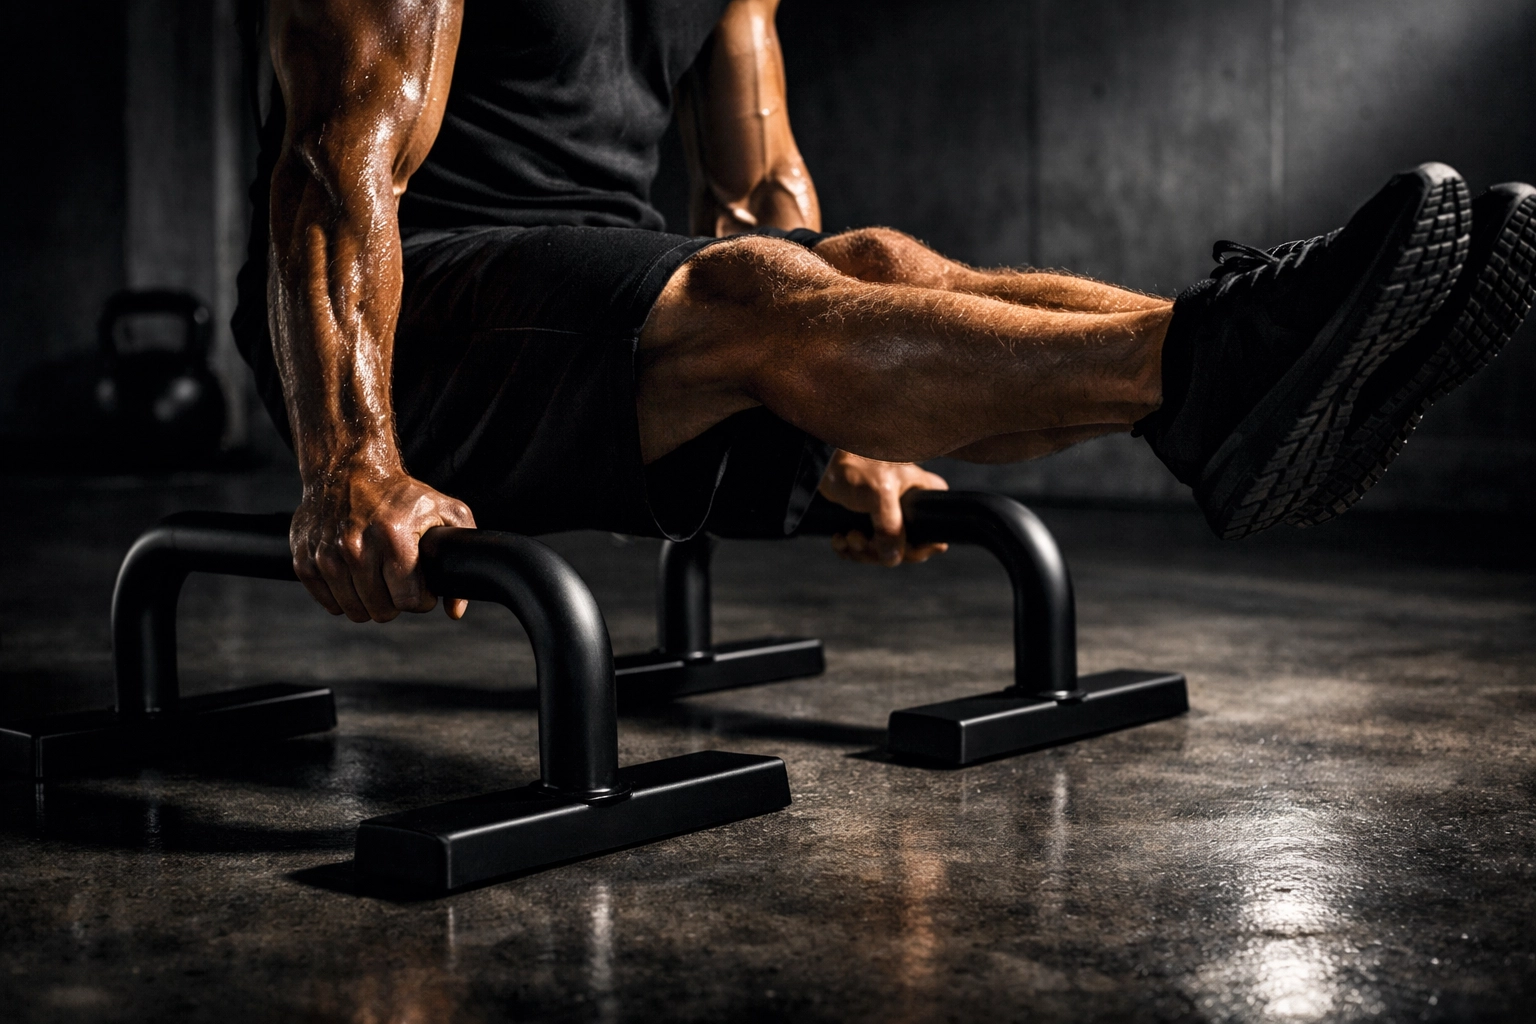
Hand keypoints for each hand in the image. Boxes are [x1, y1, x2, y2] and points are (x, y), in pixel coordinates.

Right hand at [291, 465, 476, 622]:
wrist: (349, 468)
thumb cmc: (400, 494)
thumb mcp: (446, 511)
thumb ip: (463, 551)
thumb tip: (455, 609)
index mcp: (392, 536)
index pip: (408, 601)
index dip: (420, 600)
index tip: (420, 588)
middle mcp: (355, 547)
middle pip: (381, 611)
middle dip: (395, 601)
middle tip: (398, 580)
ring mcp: (326, 555)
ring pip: (355, 611)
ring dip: (369, 601)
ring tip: (377, 576)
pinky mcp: (305, 560)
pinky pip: (329, 603)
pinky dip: (344, 596)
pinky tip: (354, 575)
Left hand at [817, 451, 948, 565]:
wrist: (826, 462)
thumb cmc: (858, 467)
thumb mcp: (880, 494)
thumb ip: (891, 528)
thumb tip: (893, 559)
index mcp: (925, 495)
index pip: (935, 534)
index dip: (917, 550)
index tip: (897, 550)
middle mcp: (911, 509)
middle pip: (906, 550)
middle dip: (882, 552)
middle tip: (862, 540)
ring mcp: (889, 518)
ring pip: (883, 552)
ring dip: (862, 550)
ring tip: (848, 535)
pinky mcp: (868, 523)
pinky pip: (864, 548)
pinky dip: (850, 548)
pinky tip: (839, 538)